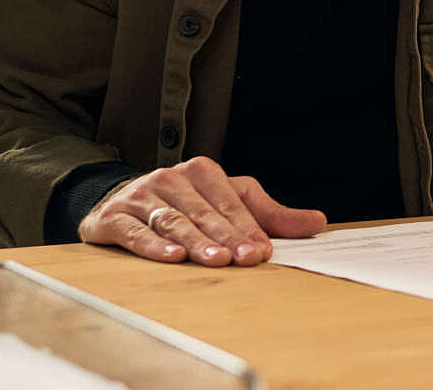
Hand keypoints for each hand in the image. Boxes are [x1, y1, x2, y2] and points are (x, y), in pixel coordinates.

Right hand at [78, 156, 326, 265]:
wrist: (120, 201)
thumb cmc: (186, 202)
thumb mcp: (229, 201)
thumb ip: (271, 215)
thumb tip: (318, 223)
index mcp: (203, 172)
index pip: (231, 202)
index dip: (248, 227)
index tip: (263, 252)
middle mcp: (172, 179)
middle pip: (204, 213)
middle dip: (227, 237)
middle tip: (246, 259)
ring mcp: (141, 197)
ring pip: (173, 222)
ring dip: (196, 242)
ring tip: (216, 260)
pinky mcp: (114, 218)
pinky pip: (136, 232)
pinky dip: (154, 245)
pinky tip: (171, 258)